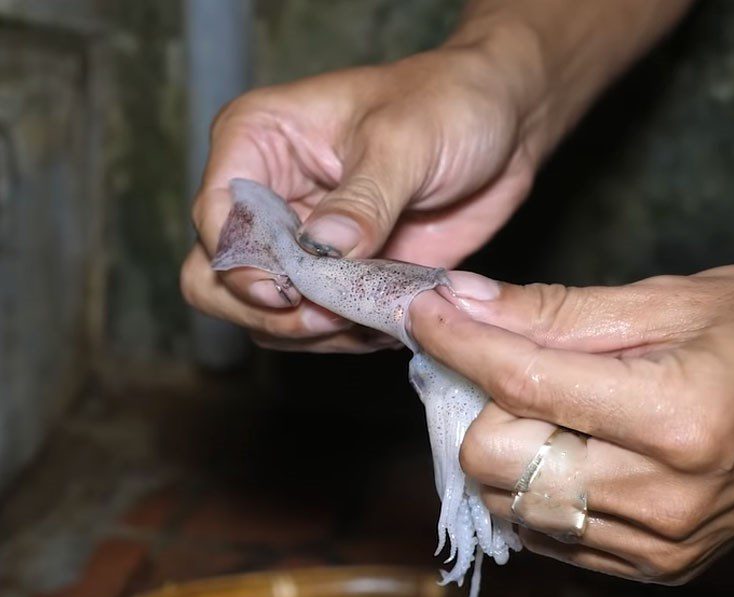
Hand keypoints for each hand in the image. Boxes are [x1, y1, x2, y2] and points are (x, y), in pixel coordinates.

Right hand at [181, 33, 543, 353]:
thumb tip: (321, 250)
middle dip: (266, 311)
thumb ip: (363, 199)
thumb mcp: (405, 138)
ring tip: (369, 319)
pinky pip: (316, 328)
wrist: (501, 127)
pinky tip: (383, 325)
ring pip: (265, 315)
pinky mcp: (339, 277)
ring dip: (310, 333)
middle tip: (325, 318)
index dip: (240, 264)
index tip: (287, 291)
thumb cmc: (448, 103)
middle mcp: (268, 199)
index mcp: (258, 142)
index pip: (215, 217)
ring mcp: (301, 245)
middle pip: (219, 277)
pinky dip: (343, 339)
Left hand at [410, 266, 733, 583]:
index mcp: (674, 417)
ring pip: (507, 502)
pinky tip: (570, 449)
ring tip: (540, 407)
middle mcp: (662, 496)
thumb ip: (554, 310)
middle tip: (499, 366)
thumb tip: (462, 300)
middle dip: (478, 405)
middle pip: (493, 459)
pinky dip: (534, 487)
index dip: (457, 341)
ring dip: (501, 447)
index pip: (520, 382)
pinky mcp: (652, 567)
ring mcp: (656, 545)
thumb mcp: (666, 303)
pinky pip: (545, 532)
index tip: (423, 311)